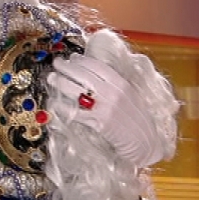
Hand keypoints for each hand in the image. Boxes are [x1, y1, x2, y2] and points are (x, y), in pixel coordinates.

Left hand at [47, 53, 163, 166]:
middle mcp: (113, 93)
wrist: (146, 142)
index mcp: (121, 83)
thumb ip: (114, 85)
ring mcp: (106, 107)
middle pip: (84, 75)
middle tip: (56, 63)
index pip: (97, 66)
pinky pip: (76, 112)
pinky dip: (63, 107)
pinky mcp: (99, 123)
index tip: (72, 57)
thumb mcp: (130, 96)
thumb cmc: (137, 120)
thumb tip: (93, 74)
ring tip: (52, 78)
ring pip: (78, 91)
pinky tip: (55, 103)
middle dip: (67, 68)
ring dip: (62, 83)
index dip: (82, 61)